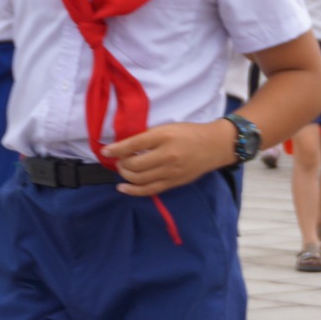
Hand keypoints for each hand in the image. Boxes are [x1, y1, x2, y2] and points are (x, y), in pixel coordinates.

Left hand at [103, 119, 233, 196]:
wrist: (215, 146)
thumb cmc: (189, 134)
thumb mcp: (167, 128)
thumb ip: (147, 137)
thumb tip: (123, 147)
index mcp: (164, 137)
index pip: (133, 144)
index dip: (115, 149)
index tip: (105, 151)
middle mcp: (167, 155)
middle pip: (134, 165)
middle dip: (121, 164)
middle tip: (118, 159)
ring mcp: (171, 172)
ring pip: (138, 179)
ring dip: (125, 175)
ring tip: (123, 170)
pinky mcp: (174, 183)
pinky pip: (149, 190)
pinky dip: (133, 190)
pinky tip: (123, 188)